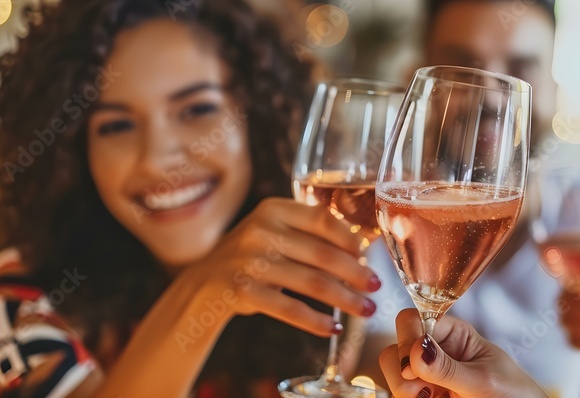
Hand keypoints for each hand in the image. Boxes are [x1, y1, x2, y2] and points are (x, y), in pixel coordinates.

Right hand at [182, 197, 379, 336]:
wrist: (203, 284)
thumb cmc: (252, 256)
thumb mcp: (274, 233)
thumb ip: (309, 234)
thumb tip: (364, 248)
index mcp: (274, 209)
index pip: (322, 218)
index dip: (350, 238)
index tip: (369, 254)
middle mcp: (260, 231)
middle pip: (323, 254)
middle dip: (356, 273)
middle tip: (377, 287)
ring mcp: (249, 261)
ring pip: (311, 283)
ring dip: (345, 300)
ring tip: (365, 309)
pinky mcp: (242, 291)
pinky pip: (288, 308)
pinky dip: (315, 321)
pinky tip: (332, 328)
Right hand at [378, 309, 546, 397]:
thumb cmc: (513, 394)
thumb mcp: (483, 379)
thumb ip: (448, 367)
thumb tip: (417, 351)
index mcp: (452, 334)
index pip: (413, 320)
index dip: (407, 338)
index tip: (413, 364)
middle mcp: (435, 352)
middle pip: (395, 348)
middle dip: (401, 369)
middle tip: (422, 389)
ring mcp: (427, 377)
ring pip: (392, 374)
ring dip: (402, 388)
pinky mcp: (424, 396)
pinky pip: (398, 393)